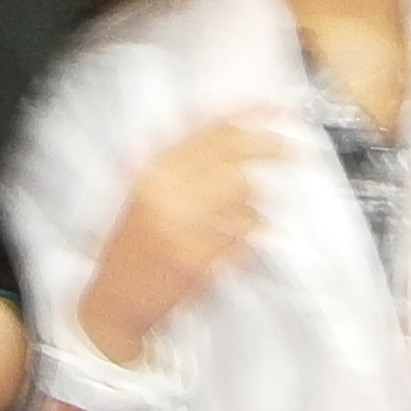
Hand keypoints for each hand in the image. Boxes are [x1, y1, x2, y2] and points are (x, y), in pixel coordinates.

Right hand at [78, 118, 285, 362]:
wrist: (114, 303)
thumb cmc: (130, 250)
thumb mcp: (144, 195)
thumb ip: (180, 165)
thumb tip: (229, 134)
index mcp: (152, 170)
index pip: (210, 129)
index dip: (247, 114)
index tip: (273, 108)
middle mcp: (167, 190)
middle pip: (236, 152)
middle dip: (272, 148)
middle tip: (296, 150)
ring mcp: (185, 224)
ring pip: (247, 193)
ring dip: (253, 205)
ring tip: (237, 220)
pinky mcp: (201, 257)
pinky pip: (246, 234)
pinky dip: (248, 237)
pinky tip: (231, 245)